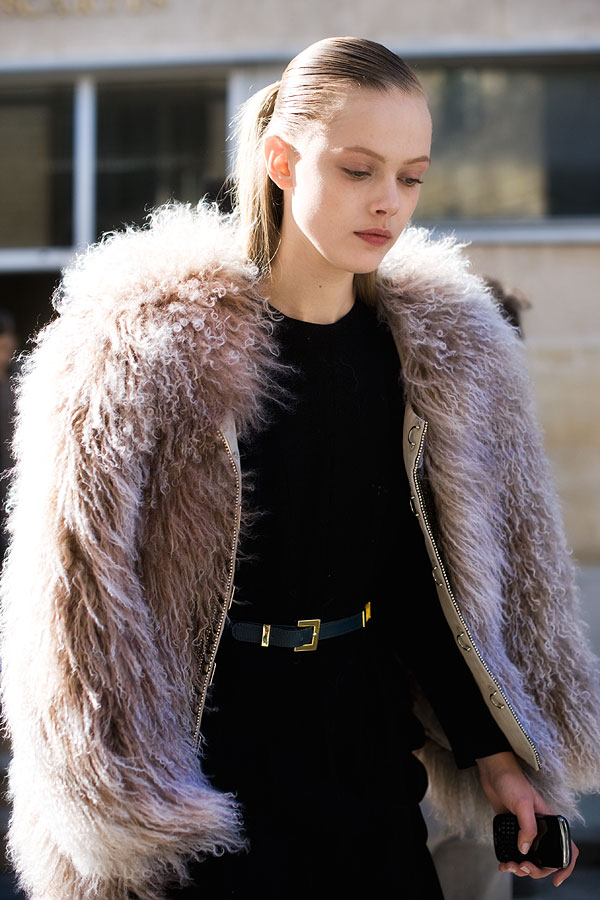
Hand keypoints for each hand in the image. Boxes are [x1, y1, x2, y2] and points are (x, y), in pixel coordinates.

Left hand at [476, 750, 578, 887]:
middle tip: (521, 867)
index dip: (565, 866)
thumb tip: (525, 850)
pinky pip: (515, 851)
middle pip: (545, 859)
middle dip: (534, 869)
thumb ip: (528, 827)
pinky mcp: (512, 829)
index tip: (556, 879)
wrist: (493, 771)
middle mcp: (540, 828)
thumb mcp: (523, 803)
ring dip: (520, 868)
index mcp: (549, 822)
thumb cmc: (511, 781)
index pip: (566, 847)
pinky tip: (503, 863)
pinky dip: (511, 860)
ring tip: (508, 866)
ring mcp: (525, 829)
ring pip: (529, 858)